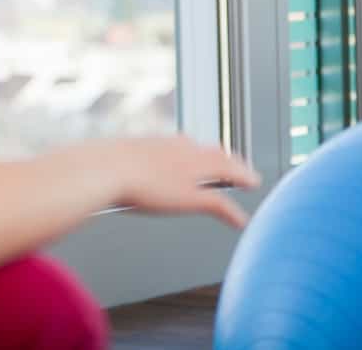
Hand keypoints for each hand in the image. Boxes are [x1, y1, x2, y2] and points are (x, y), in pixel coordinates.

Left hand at [115, 136, 260, 228]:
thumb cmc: (145, 186)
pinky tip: (176, 162)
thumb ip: (217, 207)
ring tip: (213, 165)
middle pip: (217, 153)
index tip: (255, 181)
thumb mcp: (188, 201)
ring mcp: (167, 143)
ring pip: (196, 148)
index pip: (232, 166)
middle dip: (231, 163)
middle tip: (241, 171)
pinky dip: (186, 154)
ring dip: (210, 157)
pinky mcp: (149, 144)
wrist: (107, 167)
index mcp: (201, 159)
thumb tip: (241, 219)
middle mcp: (187, 146)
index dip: (245, 175)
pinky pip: (175, 147)